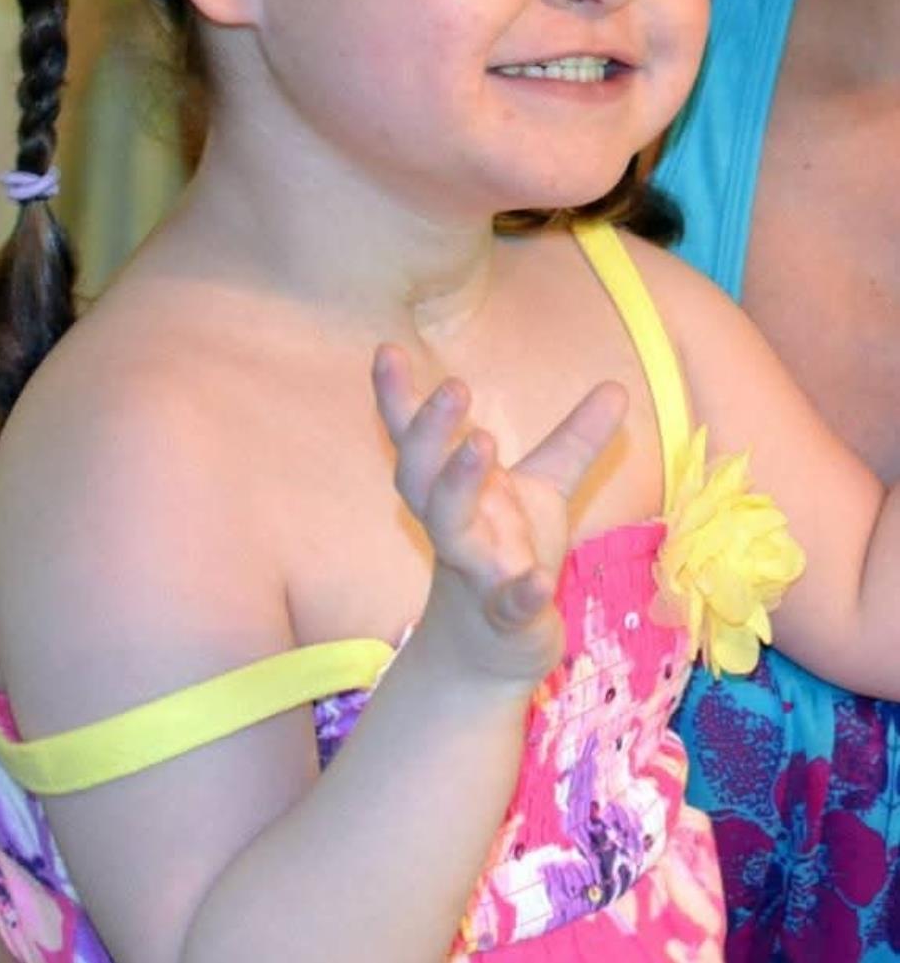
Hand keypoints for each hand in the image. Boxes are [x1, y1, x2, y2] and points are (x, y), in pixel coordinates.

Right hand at [372, 344, 626, 685]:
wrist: (491, 653)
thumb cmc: (509, 554)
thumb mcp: (544, 490)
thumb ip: (575, 440)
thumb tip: (617, 387)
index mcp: (455, 489)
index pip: (416, 439)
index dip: (398, 397)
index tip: (386, 350)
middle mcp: (453, 525)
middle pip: (420, 475)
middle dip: (430, 430)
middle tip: (453, 386)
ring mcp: (474, 571)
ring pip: (450, 529)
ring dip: (459, 484)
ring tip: (480, 441)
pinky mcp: (504, 618)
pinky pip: (507, 604)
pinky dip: (519, 592)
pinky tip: (537, 579)